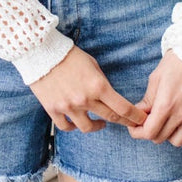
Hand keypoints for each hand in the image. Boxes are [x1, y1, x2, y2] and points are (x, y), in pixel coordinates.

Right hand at [29, 45, 149, 133]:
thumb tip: (109, 96)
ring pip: (88, 128)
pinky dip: (74, 127)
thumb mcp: (92, 64)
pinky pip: (67, 127)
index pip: (123, 108)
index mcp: (98, 86)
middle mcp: (85, 99)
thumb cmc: (69, 56)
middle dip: (124, 122)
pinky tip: (78, 122)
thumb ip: (102, 82)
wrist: (41, 53)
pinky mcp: (53, 109)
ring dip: (97, 126)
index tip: (140, 120)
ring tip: (100, 123)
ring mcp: (68, 107)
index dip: (134, 117)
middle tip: (130, 124)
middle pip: (111, 118)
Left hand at [127, 52, 181, 144]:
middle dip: (149, 132)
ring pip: (177, 141)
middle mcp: (181, 114)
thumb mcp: (156, 79)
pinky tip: (177, 122)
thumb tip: (139, 114)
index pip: (149, 132)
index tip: (134, 127)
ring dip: (167, 135)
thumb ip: (147, 100)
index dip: (137, 132)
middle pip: (160, 138)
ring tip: (163, 123)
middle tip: (146, 122)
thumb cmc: (177, 63)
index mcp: (166, 105)